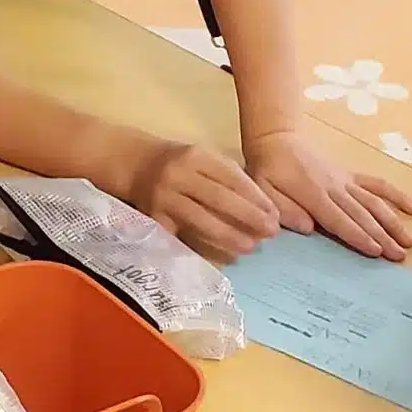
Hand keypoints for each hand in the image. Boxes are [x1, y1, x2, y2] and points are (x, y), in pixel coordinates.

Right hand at [131, 141, 280, 260]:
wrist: (137, 165)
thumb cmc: (181, 165)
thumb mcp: (203, 159)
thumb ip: (229, 178)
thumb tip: (264, 209)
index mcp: (196, 156)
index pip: (232, 178)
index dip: (256, 197)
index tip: (274, 214)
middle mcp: (178, 174)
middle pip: (219, 198)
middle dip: (249, 217)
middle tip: (270, 232)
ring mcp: (164, 197)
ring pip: (200, 219)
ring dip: (229, 235)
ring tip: (250, 246)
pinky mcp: (154, 218)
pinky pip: (181, 234)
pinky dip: (202, 246)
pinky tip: (220, 254)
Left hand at [246, 130, 411, 260]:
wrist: (276, 137)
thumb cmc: (267, 168)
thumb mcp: (263, 188)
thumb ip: (284, 208)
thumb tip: (309, 228)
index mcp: (313, 194)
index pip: (339, 220)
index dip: (359, 236)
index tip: (377, 251)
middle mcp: (335, 188)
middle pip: (362, 215)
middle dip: (383, 236)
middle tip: (399, 256)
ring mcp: (346, 181)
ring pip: (374, 202)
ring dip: (393, 222)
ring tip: (409, 242)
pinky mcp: (350, 176)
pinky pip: (377, 184)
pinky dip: (397, 196)